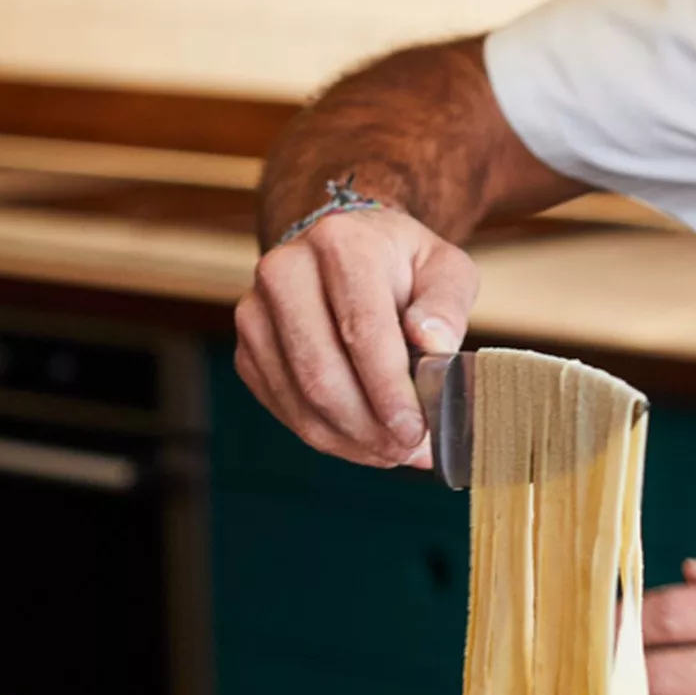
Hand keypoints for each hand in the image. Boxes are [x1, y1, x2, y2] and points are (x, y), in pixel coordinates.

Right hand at [234, 208, 477, 468]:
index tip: (415, 428)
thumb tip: (435, 344)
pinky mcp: (248, 348)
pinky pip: (283, 407)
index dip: (388, 388)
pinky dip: (326, 434)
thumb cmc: (401, 265)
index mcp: (340, 243)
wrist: (345, 252)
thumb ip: (447, 304)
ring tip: (392, 452)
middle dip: (368, 425)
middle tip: (408, 450)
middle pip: (320, 371)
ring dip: (348, 438)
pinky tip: (362, 441)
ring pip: (299, 397)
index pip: (361, 328)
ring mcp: (256, 311)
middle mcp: (285, 270)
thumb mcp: (444, 268)